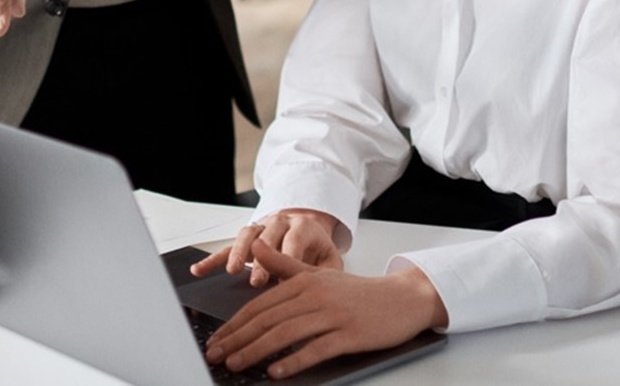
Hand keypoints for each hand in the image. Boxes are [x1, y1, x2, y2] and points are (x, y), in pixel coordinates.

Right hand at [189, 209, 341, 286]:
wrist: (308, 226)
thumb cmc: (317, 249)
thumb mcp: (329, 258)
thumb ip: (324, 271)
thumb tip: (316, 290)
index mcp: (303, 227)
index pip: (294, 242)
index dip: (287, 259)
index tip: (282, 279)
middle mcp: (279, 223)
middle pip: (267, 239)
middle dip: (262, 261)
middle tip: (257, 281)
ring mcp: (260, 229)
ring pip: (245, 237)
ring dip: (237, 253)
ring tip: (233, 271)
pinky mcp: (246, 239)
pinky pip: (227, 246)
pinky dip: (212, 259)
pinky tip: (199, 270)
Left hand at [203, 240, 447, 379]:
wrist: (402, 299)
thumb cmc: (357, 292)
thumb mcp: (319, 274)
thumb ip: (285, 264)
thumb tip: (257, 247)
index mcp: (304, 280)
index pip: (260, 305)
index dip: (235, 324)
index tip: (216, 340)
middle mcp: (315, 294)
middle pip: (268, 319)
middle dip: (238, 339)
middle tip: (216, 355)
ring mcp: (333, 314)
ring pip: (286, 333)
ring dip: (257, 351)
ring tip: (237, 365)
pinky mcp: (349, 334)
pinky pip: (316, 348)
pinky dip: (294, 360)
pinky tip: (277, 371)